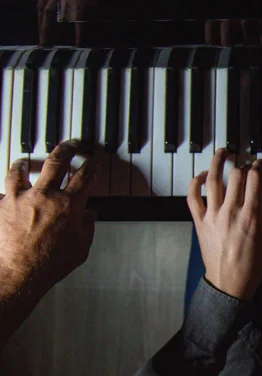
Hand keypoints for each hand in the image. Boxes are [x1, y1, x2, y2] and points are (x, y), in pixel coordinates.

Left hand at [0, 141, 95, 296]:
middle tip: (71, 144)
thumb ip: (87, 227)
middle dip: (67, 148)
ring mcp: (21, 199)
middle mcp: (45, 196)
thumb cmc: (50, 264)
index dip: (90, 165)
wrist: (19, 275)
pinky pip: (4, 187)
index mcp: (69, 205)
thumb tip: (90, 215)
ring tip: (27, 160)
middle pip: (57, 161)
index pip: (84, 175)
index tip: (91, 161)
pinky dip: (7, 184)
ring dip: (26, 161)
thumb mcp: (81, 247)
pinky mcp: (3, 206)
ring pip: (22, 168)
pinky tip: (8, 185)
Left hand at [187, 149, 261, 299]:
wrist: (230, 283)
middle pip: (236, 175)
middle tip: (247, 163)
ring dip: (217, 162)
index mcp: (252, 215)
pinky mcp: (200, 222)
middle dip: (243, 164)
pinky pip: (193, 197)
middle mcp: (231, 212)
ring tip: (223, 152)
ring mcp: (213, 216)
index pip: (255, 178)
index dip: (260, 165)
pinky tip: (203, 175)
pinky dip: (195, 182)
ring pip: (212, 179)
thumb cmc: (255, 264)